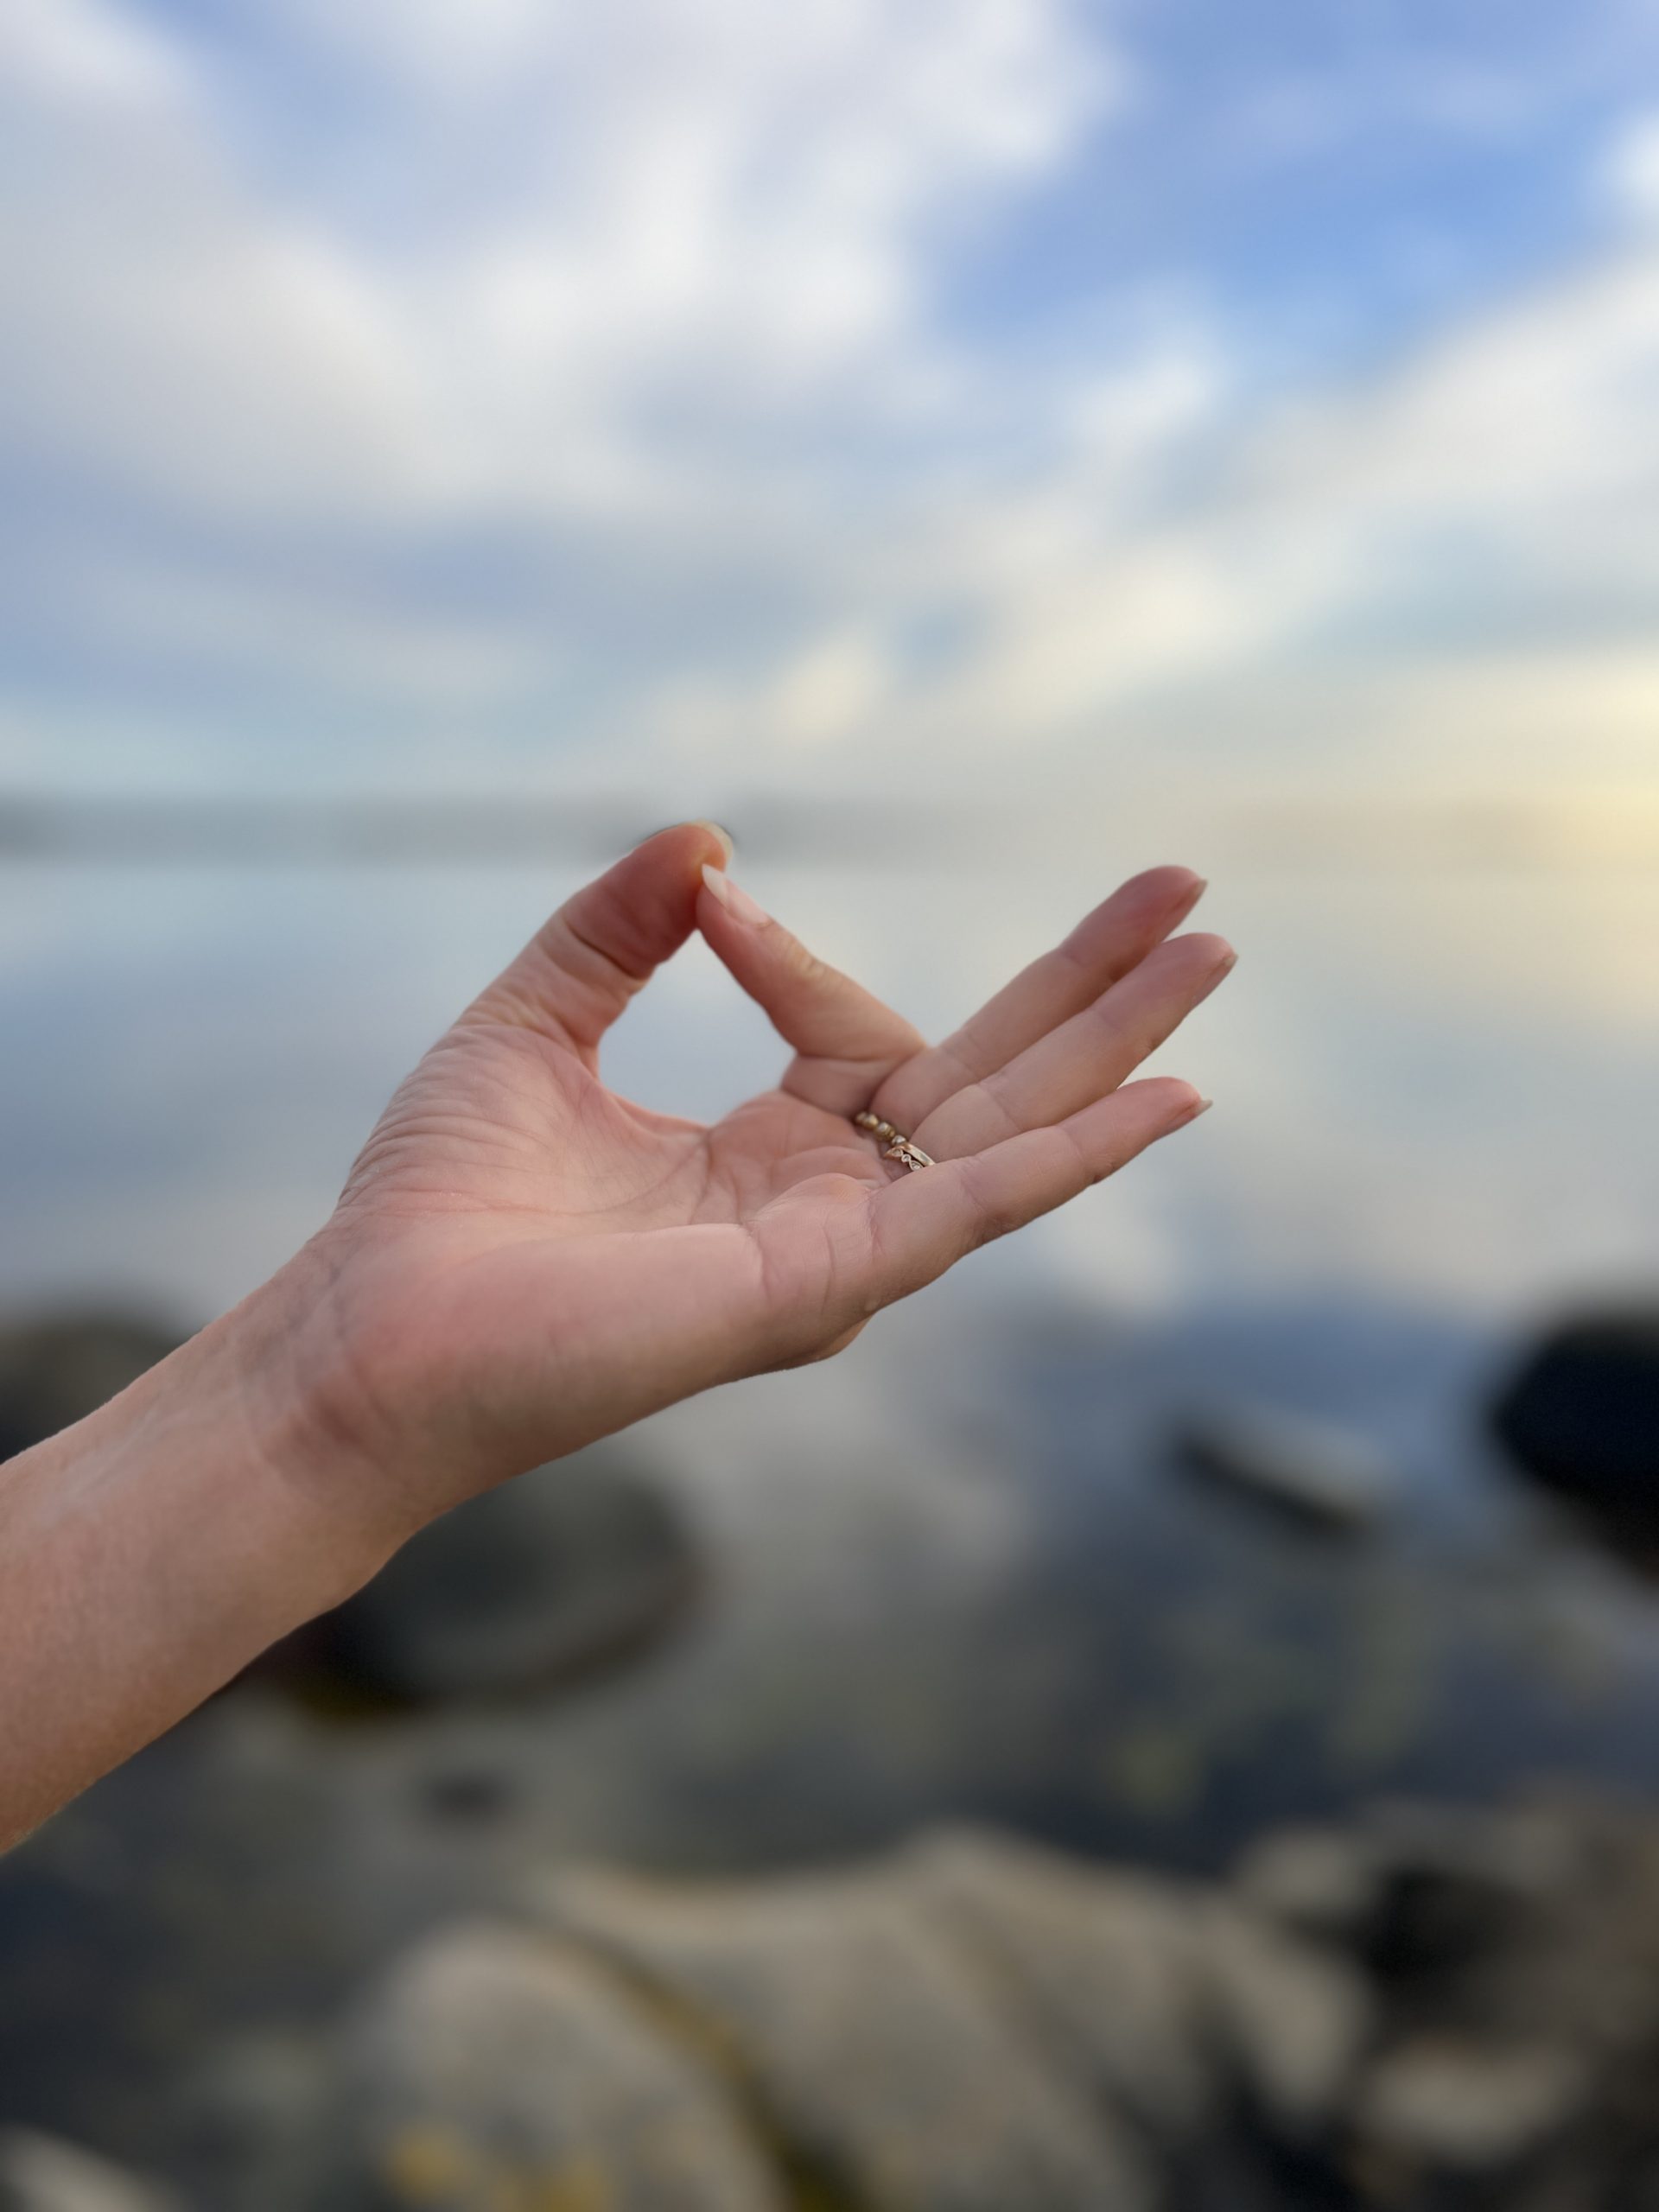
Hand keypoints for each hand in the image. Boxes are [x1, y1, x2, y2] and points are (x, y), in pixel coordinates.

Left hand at [300, 824, 1231, 1529]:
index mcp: (765, 1154)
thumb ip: (616, 930)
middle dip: (1091, 987)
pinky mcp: (824, 1289)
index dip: (791, 954)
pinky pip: (973, 1211)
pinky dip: (1075, 1157)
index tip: (712, 899)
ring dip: (1119, 1044)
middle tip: (1190, 892)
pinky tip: (1168, 1101)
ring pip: (1011, 1132)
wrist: (367, 1328)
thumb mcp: (532, 1024)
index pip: (856, 1032)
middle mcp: (824, 1208)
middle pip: (993, 1081)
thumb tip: (702, 843)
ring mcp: (838, 1254)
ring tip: (1212, 952)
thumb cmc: (433, 1204)